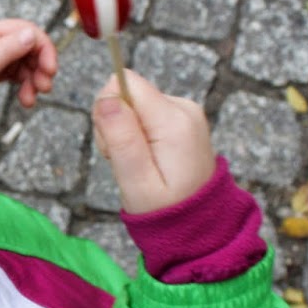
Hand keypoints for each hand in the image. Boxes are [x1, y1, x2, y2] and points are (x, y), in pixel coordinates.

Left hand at [0, 20, 56, 108]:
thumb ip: (6, 50)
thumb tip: (31, 34)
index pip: (25, 30)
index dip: (43, 48)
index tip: (50, 71)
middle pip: (26, 46)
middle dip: (39, 66)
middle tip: (44, 89)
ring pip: (21, 61)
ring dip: (32, 79)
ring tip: (29, 101)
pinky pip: (12, 72)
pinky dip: (21, 84)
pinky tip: (23, 99)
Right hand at [92, 70, 216, 213]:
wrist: (202, 225)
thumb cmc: (165, 210)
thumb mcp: (136, 182)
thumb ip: (121, 139)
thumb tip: (105, 98)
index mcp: (173, 120)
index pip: (124, 83)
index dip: (107, 112)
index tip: (115, 146)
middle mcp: (184, 108)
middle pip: (127, 93)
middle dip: (115, 126)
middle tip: (127, 163)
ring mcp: (186, 112)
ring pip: (133, 104)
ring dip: (125, 134)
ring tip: (139, 166)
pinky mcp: (182, 118)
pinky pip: (145, 114)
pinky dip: (138, 136)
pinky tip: (148, 160)